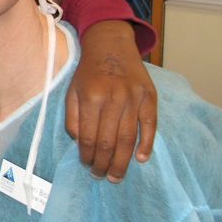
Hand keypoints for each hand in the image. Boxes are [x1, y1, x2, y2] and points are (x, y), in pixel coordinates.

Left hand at [66, 20, 156, 182]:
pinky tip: (141, 159)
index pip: (88, 136)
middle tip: (100, 176)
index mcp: (91, 97)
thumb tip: (80, 145)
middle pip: (109, 141)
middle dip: (103, 164)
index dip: (87, 155)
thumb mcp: (71, 91)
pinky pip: (150, 125)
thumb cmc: (88, 72)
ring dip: (122, 161)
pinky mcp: (150, 97)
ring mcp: (134, 98)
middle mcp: (114, 98)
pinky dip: (147, 144)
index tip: (85, 165)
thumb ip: (73, 118)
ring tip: (116, 176)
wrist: (111, 44)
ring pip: (129, 138)